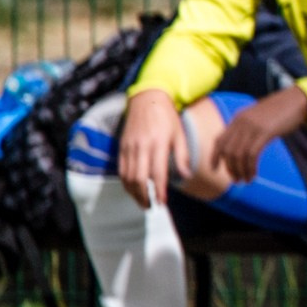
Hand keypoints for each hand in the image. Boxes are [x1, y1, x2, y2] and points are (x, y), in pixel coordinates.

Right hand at [116, 89, 188, 208]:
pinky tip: (133, 188)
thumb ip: (182, 156)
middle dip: (143, 196)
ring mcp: (129, 147)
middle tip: (150, 207)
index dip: (159, 191)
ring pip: (127, 176)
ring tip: (141, 202)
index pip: (157, 173)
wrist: (147, 99)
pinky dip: (126, 182)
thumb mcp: (180, 135)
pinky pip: (121, 169)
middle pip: (138, 178)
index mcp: (158, 144)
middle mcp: (141, 146)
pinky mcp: (121, 146)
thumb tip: (185, 176)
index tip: (162, 203)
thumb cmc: (167, 118)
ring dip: (133, 192)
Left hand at [210, 85, 306, 187]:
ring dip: (240, 171)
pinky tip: (254, 174)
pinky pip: (252, 154)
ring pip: (238, 155)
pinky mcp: (265, 132)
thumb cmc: (281, 111)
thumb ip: (248, 128)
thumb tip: (242, 145)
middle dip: (230, 168)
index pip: (219, 140)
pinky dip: (250, 167)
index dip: (215, 156)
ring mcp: (253, 127)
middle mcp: (241, 122)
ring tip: (246, 180)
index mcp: (238, 118)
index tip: (215, 169)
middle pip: (228, 150)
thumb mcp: (258, 117)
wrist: (297, 100)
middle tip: (236, 179)